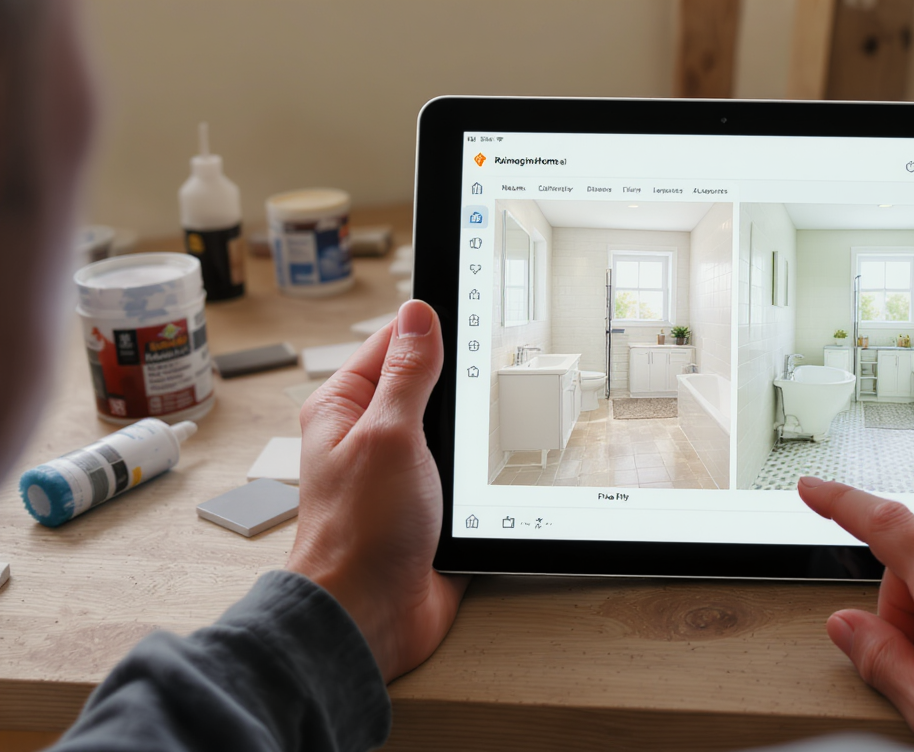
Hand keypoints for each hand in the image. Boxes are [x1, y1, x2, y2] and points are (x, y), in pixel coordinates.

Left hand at [287, 300, 467, 681]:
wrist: (372, 613)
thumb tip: (418, 315)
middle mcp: (371, 436)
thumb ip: (408, 373)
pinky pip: (467, 474)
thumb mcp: (389, 434)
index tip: (472, 317)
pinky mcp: (431, 506)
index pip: (394, 343)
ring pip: (453, 430)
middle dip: (464, 384)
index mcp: (346, 407)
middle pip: (429, 385)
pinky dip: (485, 472)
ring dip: (476, 433)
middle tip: (497, 371)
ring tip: (503, 419)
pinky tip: (503, 467)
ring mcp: (402, 472)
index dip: (432, 329)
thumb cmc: (359, 531)